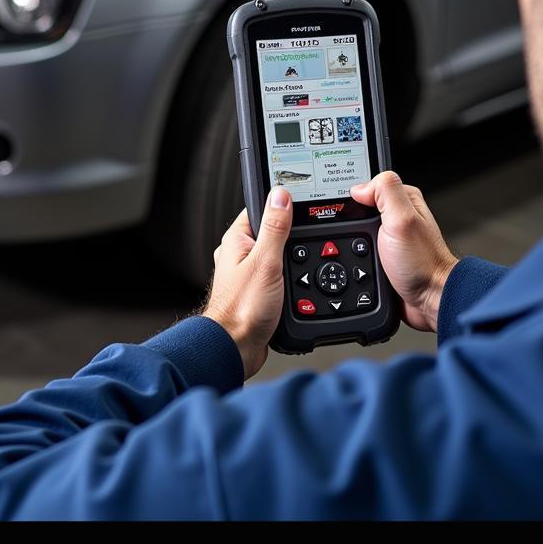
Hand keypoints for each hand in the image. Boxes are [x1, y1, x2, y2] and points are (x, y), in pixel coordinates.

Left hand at [203, 187, 292, 379]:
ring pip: (280, 257)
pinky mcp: (260, 292)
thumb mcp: (265, 262)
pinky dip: (292, 280)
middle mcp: (241, 254)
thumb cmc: (242, 309)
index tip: (302, 204)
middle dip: (293, 238)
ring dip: (294, 262)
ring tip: (300, 270)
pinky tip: (300, 286)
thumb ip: (275, 228)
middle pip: (275, 233)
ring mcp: (250, 274)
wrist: (237, 348)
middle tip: (306, 244)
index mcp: (237, 240)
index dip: (282, 205)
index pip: (261, 209)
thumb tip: (281, 195)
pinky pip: (280, 277)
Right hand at [349, 171, 457, 331]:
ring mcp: (389, 238)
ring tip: (361, 252)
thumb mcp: (402, 219)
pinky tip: (358, 262)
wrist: (430, 301)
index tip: (350, 208)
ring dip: (351, 242)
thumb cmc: (424, 264)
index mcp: (403, 199)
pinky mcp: (382, 256)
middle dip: (351, 221)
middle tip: (360, 235)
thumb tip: (359, 186)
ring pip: (355, 231)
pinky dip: (354, 257)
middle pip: (358, 209)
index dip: (354, 192)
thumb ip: (384, 191)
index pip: (369, 183)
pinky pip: (357, 250)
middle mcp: (397, 216)